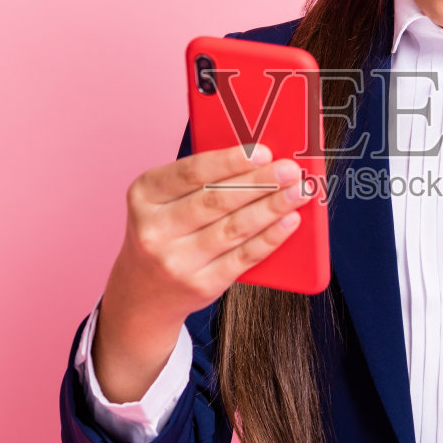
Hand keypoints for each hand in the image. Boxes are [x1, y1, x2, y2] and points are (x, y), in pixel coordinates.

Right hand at [91, 142, 311, 399]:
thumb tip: (259, 160)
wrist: (145, 290)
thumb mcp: (164, 199)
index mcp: (144, 195)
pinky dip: (270, 237)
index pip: (191, 172)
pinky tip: (288, 221)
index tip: (263, 152)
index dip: (230, 161)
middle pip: (216, 200)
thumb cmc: (165, 231)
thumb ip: (201, 179)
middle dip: (259, 183)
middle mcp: (155, 229)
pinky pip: (243, 257)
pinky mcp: (201, 285)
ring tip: (297, 192)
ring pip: (234, 228)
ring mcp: (177, 261)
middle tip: (289, 170)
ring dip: (271, 208)